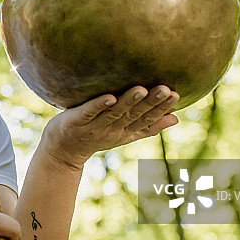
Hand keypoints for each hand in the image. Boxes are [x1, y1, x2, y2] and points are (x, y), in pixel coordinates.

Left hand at [38, 85, 178, 169]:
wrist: (62, 149)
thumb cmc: (96, 135)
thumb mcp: (125, 134)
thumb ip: (149, 126)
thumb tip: (176, 118)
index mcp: (125, 131)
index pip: (146, 119)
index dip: (161, 108)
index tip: (176, 94)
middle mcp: (112, 129)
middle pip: (133, 115)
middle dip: (151, 103)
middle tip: (167, 89)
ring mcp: (94, 126)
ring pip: (114, 113)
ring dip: (128, 102)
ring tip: (142, 89)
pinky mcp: (76, 120)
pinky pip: (89, 112)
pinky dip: (99, 105)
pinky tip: (110, 97)